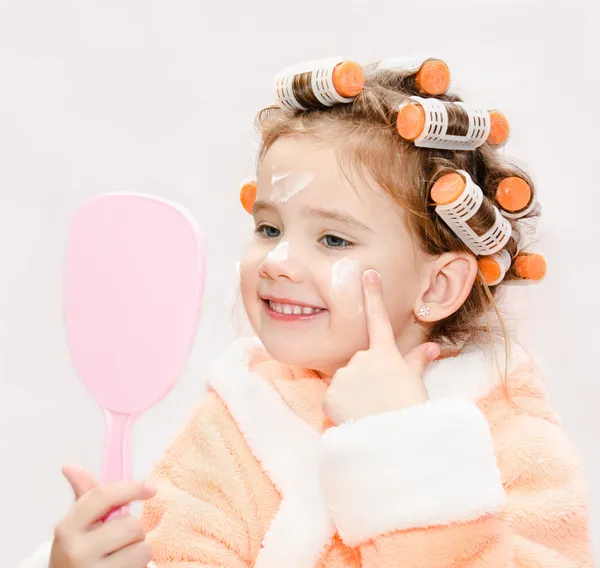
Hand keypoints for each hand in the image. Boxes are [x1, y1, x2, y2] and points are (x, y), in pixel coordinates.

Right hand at [49, 465, 155, 567]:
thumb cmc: (79, 554)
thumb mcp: (77, 527)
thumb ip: (84, 496)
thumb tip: (70, 467)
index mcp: (67, 528)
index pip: (102, 496)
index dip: (130, 488)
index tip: (150, 487)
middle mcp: (77, 552)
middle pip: (130, 524)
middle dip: (132, 531)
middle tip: (119, 541)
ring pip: (142, 547)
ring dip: (138, 550)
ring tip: (120, 558)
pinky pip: (143, 564)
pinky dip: (139, 566)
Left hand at [323, 269, 439, 424]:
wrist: (394, 441)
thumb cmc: (410, 412)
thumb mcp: (416, 384)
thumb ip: (417, 362)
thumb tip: (433, 347)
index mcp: (385, 354)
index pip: (379, 319)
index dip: (373, 295)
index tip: (367, 273)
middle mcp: (362, 358)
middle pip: (359, 364)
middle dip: (366, 379)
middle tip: (380, 399)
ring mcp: (344, 375)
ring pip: (345, 382)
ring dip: (353, 394)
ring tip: (369, 411)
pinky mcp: (329, 395)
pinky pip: (333, 400)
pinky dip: (340, 409)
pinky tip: (354, 418)